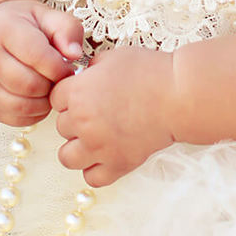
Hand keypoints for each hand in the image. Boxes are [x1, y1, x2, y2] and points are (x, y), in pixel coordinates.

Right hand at [0, 0, 84, 126]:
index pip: (36, 56)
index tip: (67, 67)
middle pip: (28, 85)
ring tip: (49, 88)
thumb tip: (74, 54)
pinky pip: (14, 119)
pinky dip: (34, 114)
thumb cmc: (26, 25)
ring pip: (20, 106)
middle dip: (51, 86)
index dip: (59, 67)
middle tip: (58, 79)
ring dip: (44, 102)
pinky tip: (39, 99)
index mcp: (1, 29)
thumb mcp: (49, 16)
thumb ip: (67, 30)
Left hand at [51, 45, 175, 185]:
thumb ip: (91, 68)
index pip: (56, 99)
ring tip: (95, 139)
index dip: (70, 95)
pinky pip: (92, 177)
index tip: (85, 95)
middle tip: (100, 113)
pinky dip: (96, 169)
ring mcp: (99, 146)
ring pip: (67, 157)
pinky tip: (107, 155)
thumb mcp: (114, 57)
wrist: (179, 96)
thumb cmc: (150, 72)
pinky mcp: (118, 164)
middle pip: (62, 127)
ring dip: (77, 148)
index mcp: (78, 93)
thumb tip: (83, 75)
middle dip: (77, 120)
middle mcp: (83, 122)